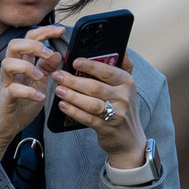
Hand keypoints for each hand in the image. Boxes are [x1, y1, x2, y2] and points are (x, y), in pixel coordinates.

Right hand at [0, 25, 62, 177]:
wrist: (2, 129)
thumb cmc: (19, 107)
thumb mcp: (39, 85)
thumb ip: (47, 69)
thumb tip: (57, 53)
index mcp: (20, 65)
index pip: (29, 40)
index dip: (44, 32)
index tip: (60, 30)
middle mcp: (10, 71)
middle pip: (14, 44)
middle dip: (34, 45)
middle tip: (48, 54)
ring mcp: (5, 84)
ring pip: (8, 63)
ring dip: (28, 66)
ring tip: (41, 77)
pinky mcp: (4, 100)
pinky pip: (13, 90)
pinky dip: (29, 92)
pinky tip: (39, 97)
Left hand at [48, 55, 147, 169]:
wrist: (130, 139)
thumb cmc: (123, 108)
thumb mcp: (127, 87)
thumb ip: (124, 67)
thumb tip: (121, 50)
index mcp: (127, 83)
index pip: (107, 71)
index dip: (90, 65)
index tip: (74, 61)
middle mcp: (123, 97)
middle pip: (95, 87)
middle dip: (74, 80)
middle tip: (58, 75)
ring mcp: (116, 114)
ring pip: (90, 103)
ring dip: (72, 96)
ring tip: (58, 90)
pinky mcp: (106, 128)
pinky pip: (87, 118)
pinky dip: (74, 111)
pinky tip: (63, 105)